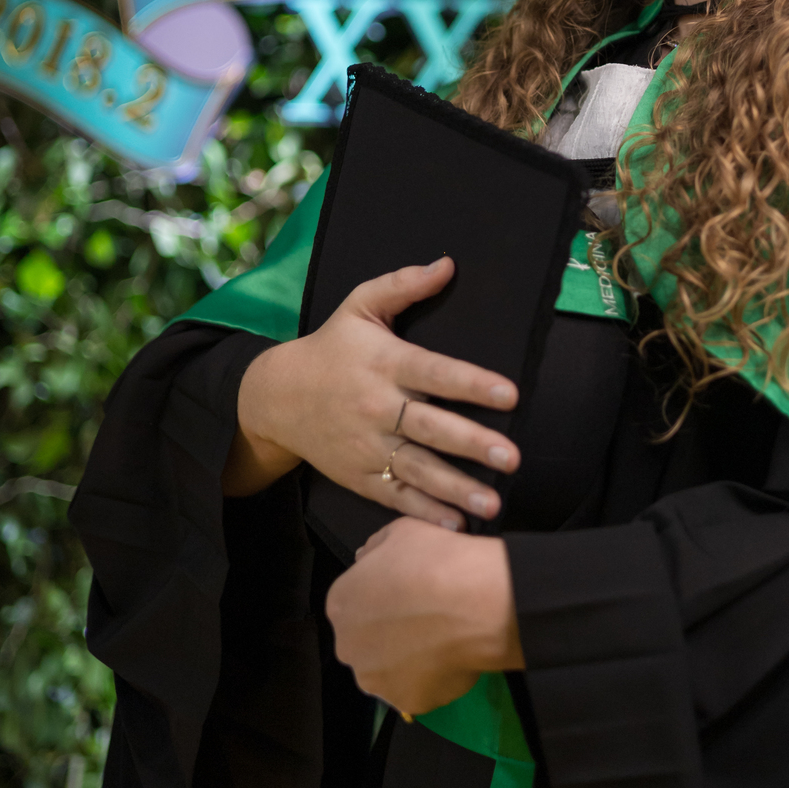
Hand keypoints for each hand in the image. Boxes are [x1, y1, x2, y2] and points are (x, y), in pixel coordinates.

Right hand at [222, 257, 519, 527]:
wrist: (276, 397)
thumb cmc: (331, 348)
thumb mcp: (359, 306)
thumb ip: (403, 285)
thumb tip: (448, 264)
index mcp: (385, 363)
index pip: (434, 372)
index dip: (471, 383)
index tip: (509, 393)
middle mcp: (378, 407)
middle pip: (431, 428)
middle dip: (473, 444)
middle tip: (512, 457)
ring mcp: (367, 446)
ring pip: (417, 469)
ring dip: (456, 488)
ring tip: (494, 502)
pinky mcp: (359, 476)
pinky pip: (396, 496)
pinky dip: (424, 512)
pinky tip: (456, 523)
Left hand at [326, 516, 523, 713]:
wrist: (476, 602)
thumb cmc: (436, 562)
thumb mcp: (401, 531)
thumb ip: (376, 548)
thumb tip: (367, 558)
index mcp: (341, 604)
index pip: (353, 604)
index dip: (382, 598)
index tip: (408, 594)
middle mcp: (349, 646)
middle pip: (366, 642)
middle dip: (388, 633)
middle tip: (425, 618)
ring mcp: (377, 679)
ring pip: (388, 670)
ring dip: (407, 659)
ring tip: (441, 640)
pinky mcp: (407, 702)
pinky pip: (417, 689)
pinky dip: (432, 678)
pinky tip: (452, 656)